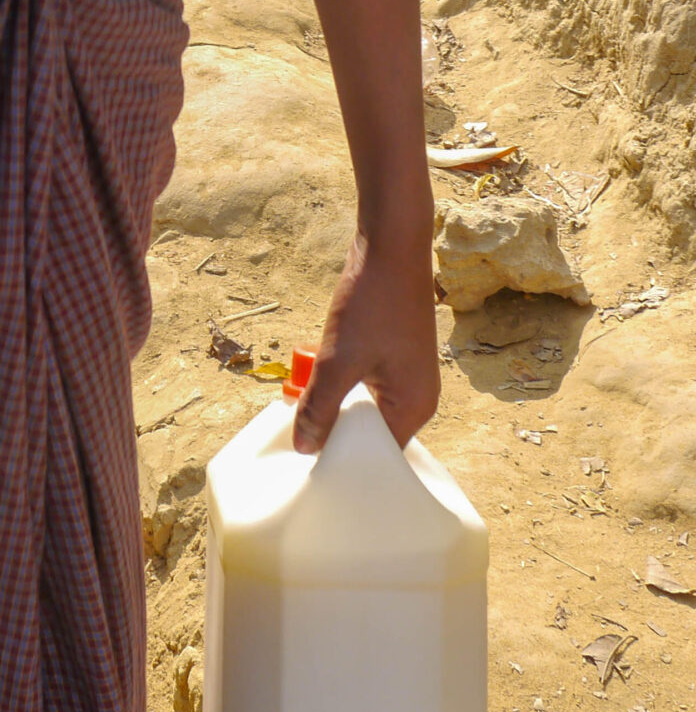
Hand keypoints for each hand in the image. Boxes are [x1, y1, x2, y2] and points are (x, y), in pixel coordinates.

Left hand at [292, 226, 439, 454]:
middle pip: (369, 435)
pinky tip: (311, 376)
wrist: (391, 244)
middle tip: (296, 438)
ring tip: (298, 408)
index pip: (378, 457)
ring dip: (331, 403)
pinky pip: (361, 384)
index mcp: (414, 408)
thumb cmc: (373, 302)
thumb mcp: (338, 359)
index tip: (308, 467)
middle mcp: (416, 397)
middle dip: (333, 431)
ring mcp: (405, 375)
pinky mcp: (391, 356)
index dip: (343, 461)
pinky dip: (338, 382)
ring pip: (361, 407)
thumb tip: (303, 449)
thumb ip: (320, 406)